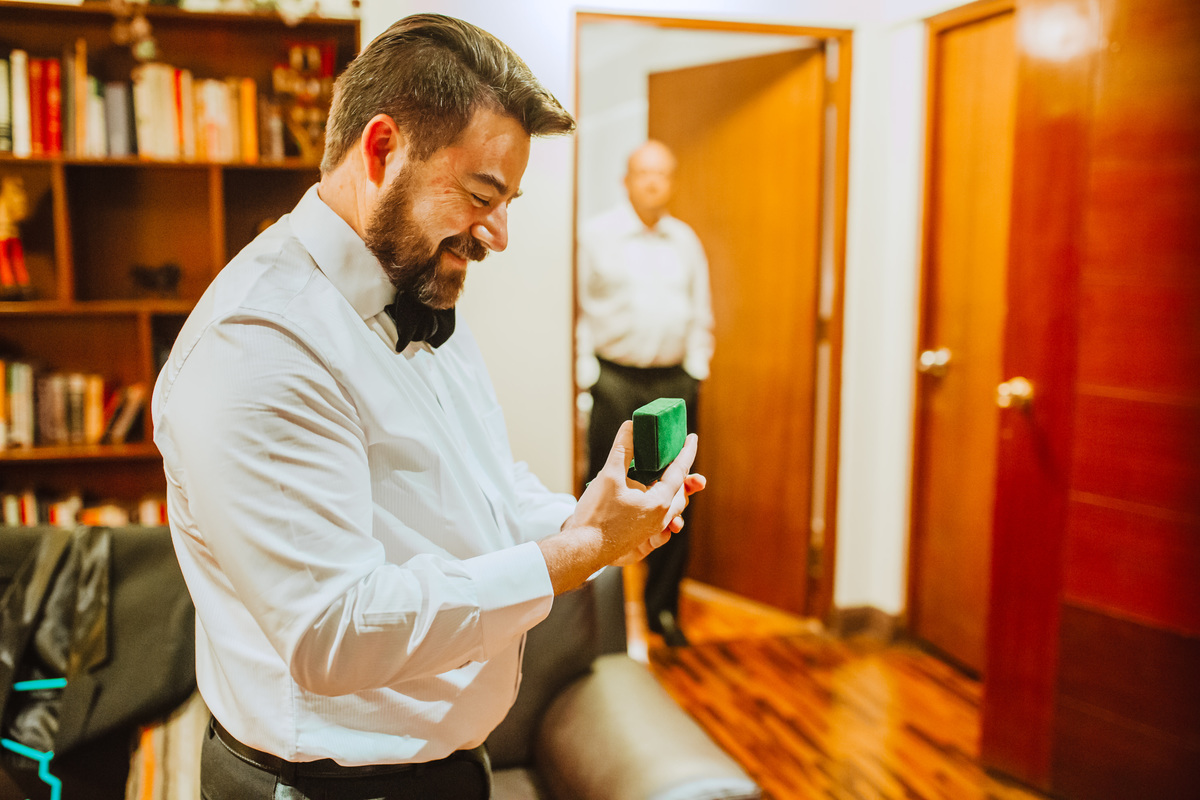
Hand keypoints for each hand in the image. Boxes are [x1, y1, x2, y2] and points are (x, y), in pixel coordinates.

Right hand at [541, 422, 703, 591]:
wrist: (582, 549)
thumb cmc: (596, 516)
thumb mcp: (609, 477)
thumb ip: (623, 450)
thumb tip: (630, 426)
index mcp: (660, 503)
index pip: (680, 471)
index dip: (686, 451)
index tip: (692, 437)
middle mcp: (662, 518)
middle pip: (680, 491)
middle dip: (683, 473)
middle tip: (677, 457)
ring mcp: (653, 531)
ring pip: (673, 508)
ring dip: (673, 491)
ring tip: (665, 477)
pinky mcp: (643, 538)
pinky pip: (662, 521)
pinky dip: (662, 507)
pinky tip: (649, 499)